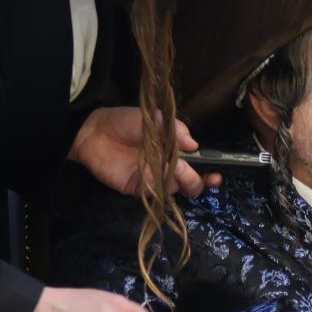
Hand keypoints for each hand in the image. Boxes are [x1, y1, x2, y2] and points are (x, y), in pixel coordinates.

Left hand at [69, 107, 220, 198]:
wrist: (94, 131)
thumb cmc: (125, 121)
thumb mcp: (154, 118)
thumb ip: (176, 129)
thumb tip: (194, 143)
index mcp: (175, 150)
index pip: (199, 165)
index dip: (211, 171)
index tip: (218, 173)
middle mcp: (168, 167)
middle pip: (191, 183)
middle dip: (196, 180)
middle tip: (190, 171)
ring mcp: (154, 179)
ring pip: (175, 188)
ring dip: (177, 180)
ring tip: (172, 168)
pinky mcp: (138, 188)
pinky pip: (155, 193)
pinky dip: (159, 187)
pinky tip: (155, 175)